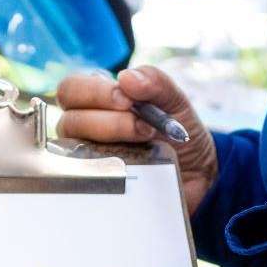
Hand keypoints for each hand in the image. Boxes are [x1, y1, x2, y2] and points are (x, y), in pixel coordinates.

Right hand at [55, 65, 217, 215]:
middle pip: (68, 121)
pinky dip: (112, 172)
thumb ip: (155, 82)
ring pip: (76, 151)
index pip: (71, 90)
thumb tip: (126, 77)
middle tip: (141, 125)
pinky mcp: (99, 188)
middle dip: (106, 120)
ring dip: (113, 141)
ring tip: (146, 142)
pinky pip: (89, 182)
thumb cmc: (177, 131)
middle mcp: (84, 131)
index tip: (127, 101)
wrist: (197, 173)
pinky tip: (137, 169)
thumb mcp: (175, 101)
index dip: (94, 92)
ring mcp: (88, 162)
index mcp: (96, 102)